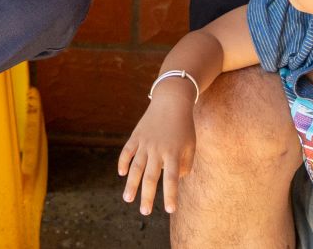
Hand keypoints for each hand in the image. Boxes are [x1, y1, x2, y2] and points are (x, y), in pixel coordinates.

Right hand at [117, 87, 196, 215]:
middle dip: (147, 196)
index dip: (170, 195)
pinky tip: (121, 174)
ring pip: (136, 167)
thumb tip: (176, 180)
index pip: (172, 179)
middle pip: (151, 177)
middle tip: (144, 212)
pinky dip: (122, 162)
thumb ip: (186, 165)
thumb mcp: (191, 145)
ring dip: (131, 184)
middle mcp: (157, 150)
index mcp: (173, 153)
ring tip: (127, 199)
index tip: (170, 210)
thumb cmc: (184, 126)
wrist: (172, 100)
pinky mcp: (136, 135)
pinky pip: (127, 151)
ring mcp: (145, 142)